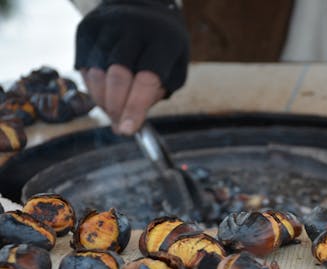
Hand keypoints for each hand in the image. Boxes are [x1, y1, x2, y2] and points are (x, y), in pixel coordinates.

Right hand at [75, 0, 188, 134]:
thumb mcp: (174, 68)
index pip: (146, 81)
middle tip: (119, 124)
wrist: (144, 7)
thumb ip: (156, 95)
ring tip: (114, 109)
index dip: (135, 109)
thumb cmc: (162, 47)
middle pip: (117, 78)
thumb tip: (128, 124)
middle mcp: (133, 30)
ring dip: (103, 101)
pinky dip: (93, 87)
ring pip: (97, 75)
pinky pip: (84, 68)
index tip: (127, 130)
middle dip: (116, 108)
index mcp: (162, 42)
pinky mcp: (87, 28)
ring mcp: (107, 27)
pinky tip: (105, 90)